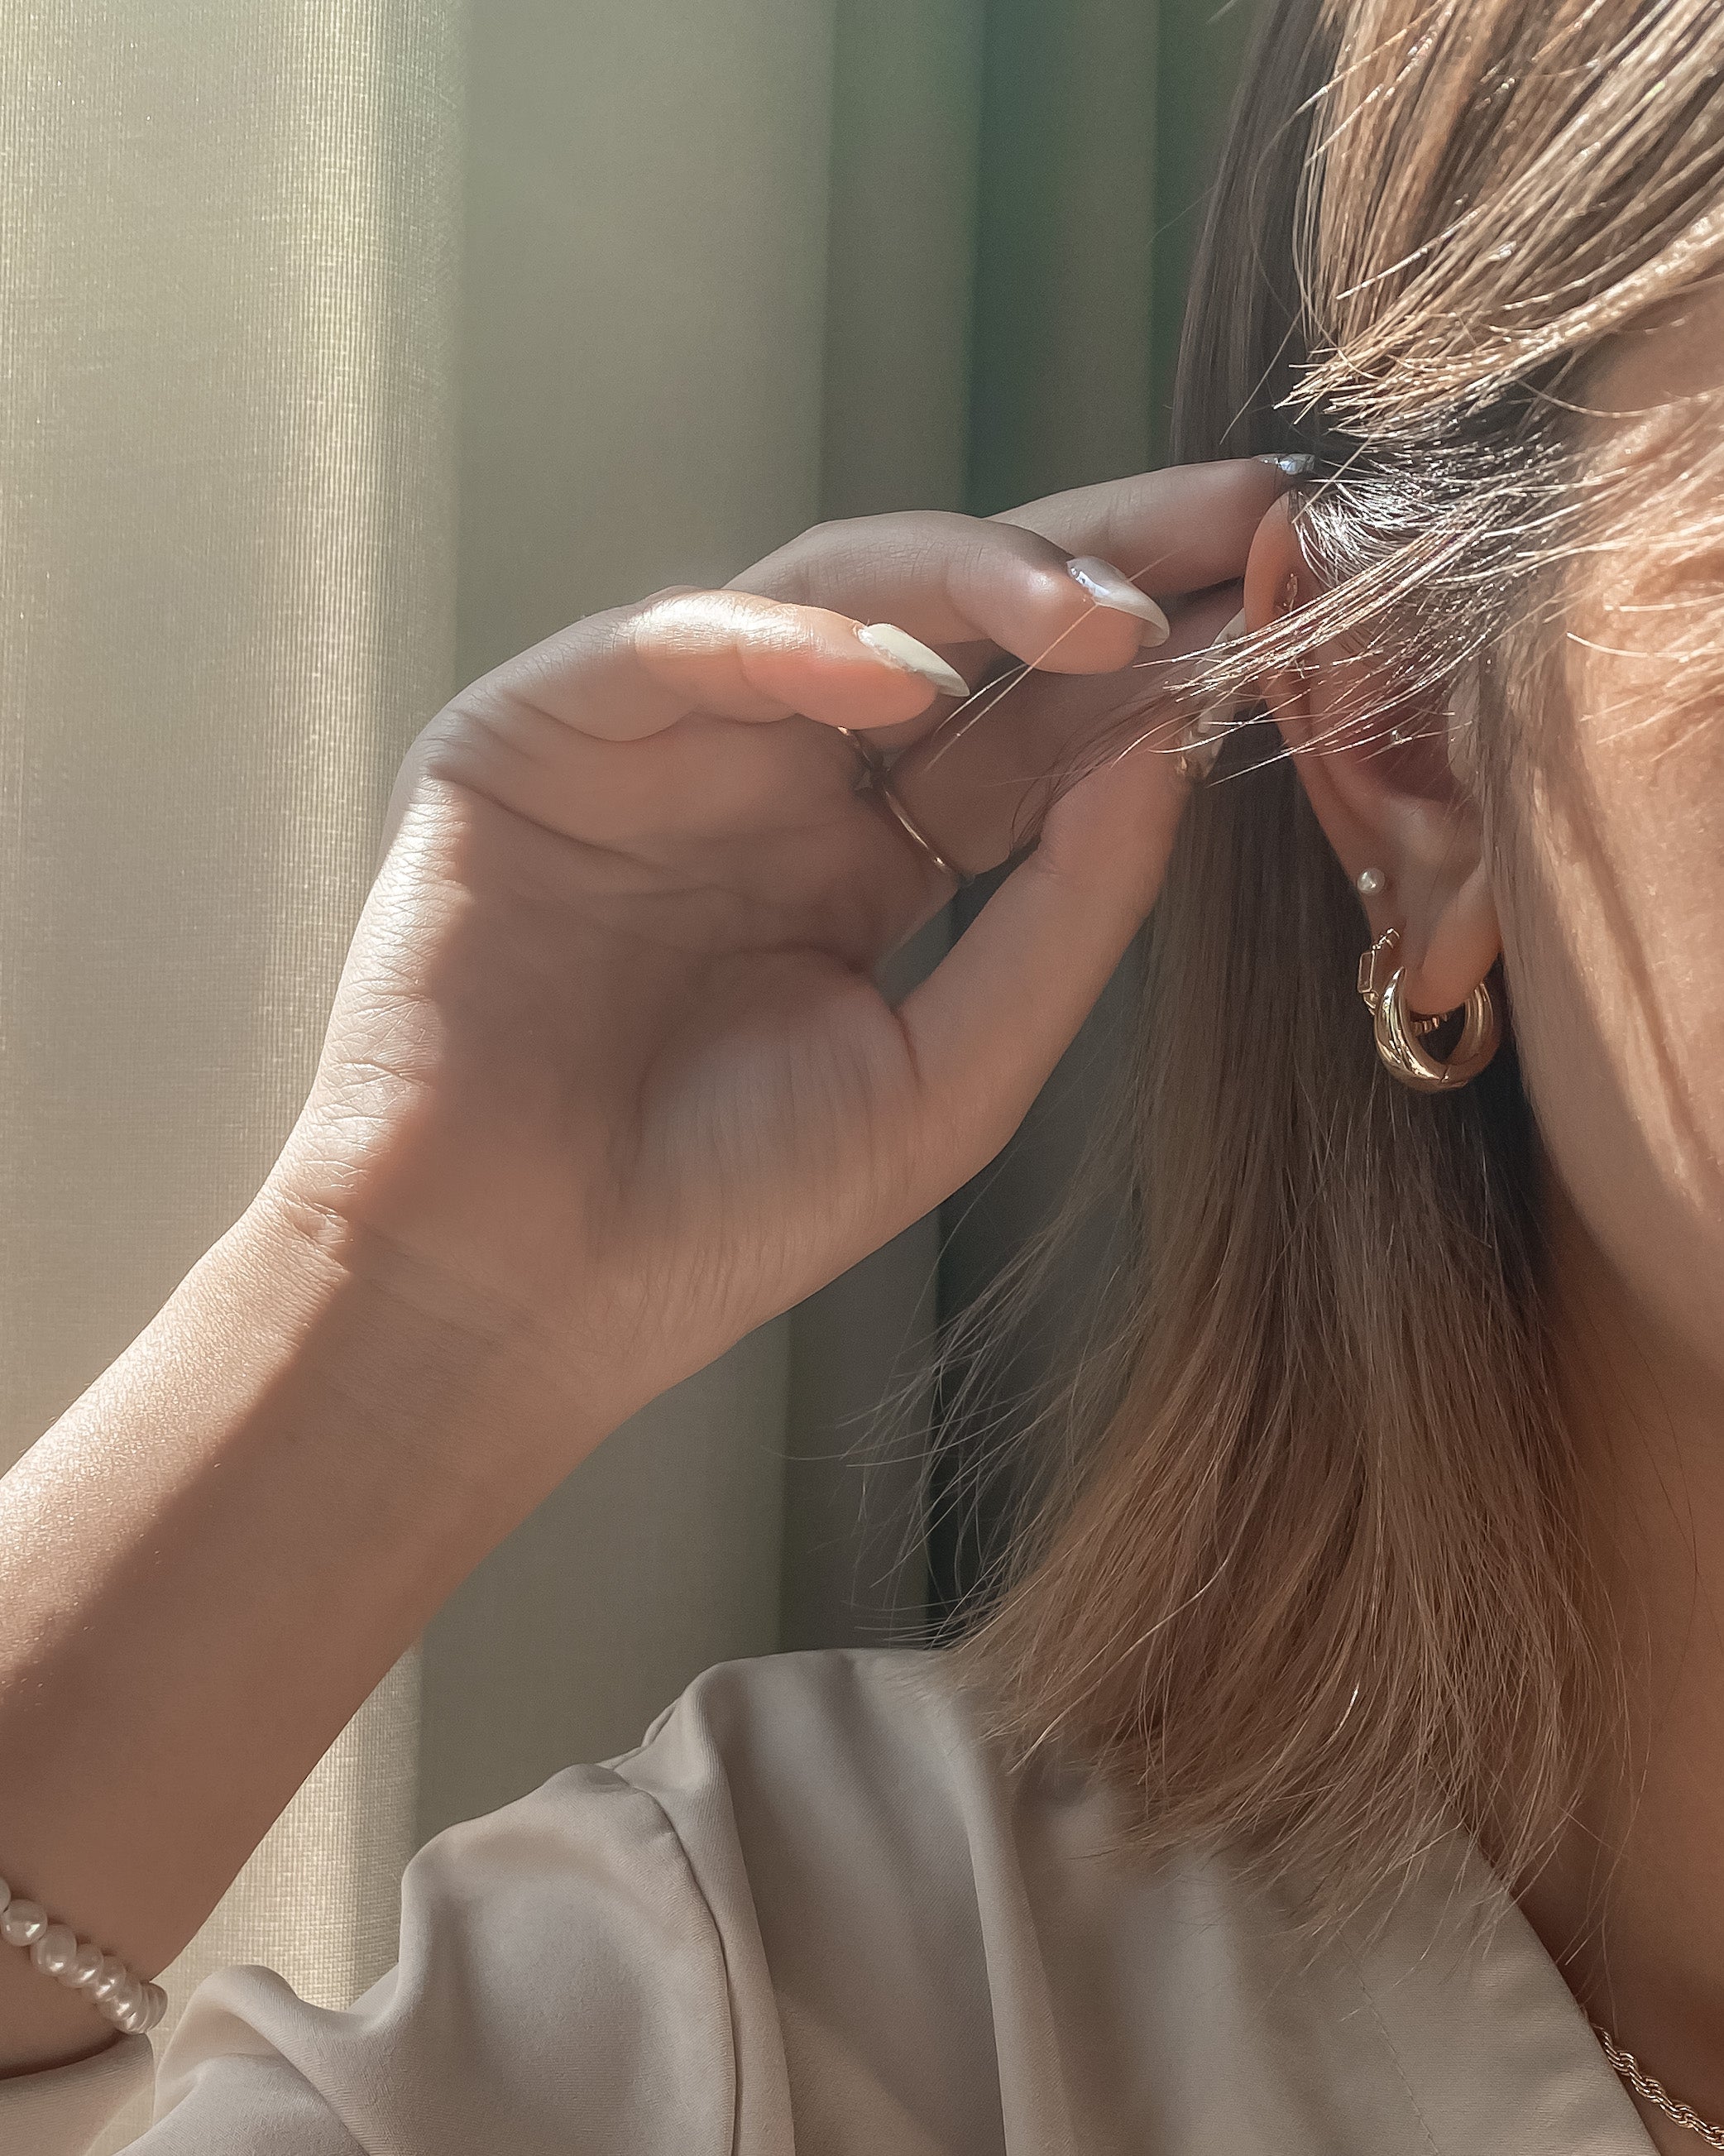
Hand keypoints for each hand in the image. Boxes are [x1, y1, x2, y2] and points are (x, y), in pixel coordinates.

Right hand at [265, 461, 1284, 1451]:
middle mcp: (777, 779)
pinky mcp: (533, 733)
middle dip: (1098, 560)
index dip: (1156, 662)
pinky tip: (895, 670)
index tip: (1293, 594)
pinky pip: (671, 646)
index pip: (1032, 723)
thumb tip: (1177, 740)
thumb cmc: (721, 1213)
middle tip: (1240, 512)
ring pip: (827, 591)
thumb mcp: (951, 1074)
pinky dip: (782, 643)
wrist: (511, 1295)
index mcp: (871, 861)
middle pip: (956, 623)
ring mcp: (662, 747)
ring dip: (968, 579)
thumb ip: (1069, 910)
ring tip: (1099, 610)